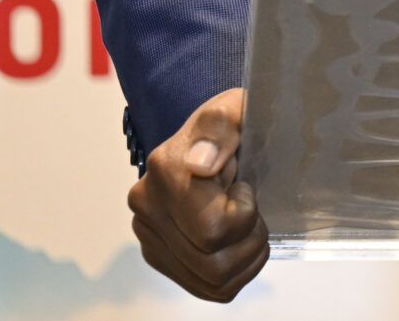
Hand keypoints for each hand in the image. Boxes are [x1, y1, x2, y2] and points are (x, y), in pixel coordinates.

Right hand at [130, 87, 268, 301]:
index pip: (213, 228)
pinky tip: (238, 243)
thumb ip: (219, 128)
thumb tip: (200, 164)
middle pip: (214, 263)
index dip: (245, 212)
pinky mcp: (162, 257)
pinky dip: (235, 273)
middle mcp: (147, 209)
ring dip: (246, 257)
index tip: (244, 185)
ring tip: (246, 225)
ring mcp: (151, 238)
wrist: (212, 137)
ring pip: (213, 281)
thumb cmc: (230, 125)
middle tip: (251, 209)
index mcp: (164, 170)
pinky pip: (208, 289)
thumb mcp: (234, 109)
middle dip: (249, 238)